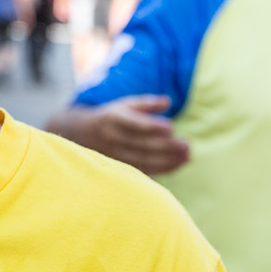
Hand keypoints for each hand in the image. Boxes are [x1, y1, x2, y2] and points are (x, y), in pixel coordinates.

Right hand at [56, 95, 189, 174]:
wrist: (83, 134)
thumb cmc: (112, 116)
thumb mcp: (124, 104)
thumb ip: (146, 103)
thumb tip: (167, 101)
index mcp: (113, 118)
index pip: (134, 124)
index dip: (152, 126)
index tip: (171, 127)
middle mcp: (112, 138)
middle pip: (142, 144)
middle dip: (166, 146)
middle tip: (187, 145)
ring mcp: (115, 155)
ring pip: (144, 160)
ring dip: (168, 160)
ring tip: (188, 156)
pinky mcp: (120, 166)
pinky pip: (143, 170)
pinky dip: (163, 168)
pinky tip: (179, 164)